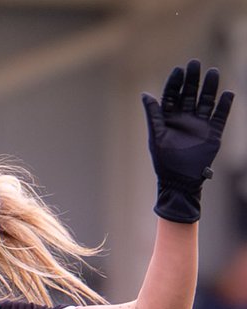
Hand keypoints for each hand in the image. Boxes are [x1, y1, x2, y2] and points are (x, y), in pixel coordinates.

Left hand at [142, 59, 233, 223]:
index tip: (179, 70)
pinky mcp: (213, 132)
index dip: (175, 83)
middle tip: (195, 63)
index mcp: (169, 118)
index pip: (172, 95)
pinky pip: (221, 115)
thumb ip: (153, 115)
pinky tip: (228, 93)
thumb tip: (145, 94)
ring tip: (213, 72)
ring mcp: (200, 124)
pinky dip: (225, 104)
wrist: (179, 181)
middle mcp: (185, 118)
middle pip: (190, 93)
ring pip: (206, 100)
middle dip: (192, 79)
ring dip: (210, 87)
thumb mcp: (156, 136)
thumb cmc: (164, 161)